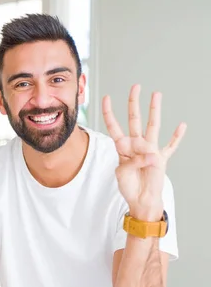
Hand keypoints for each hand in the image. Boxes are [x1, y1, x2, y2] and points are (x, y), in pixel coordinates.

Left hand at [102, 84, 186, 220]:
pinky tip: (182, 125)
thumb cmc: (128, 186)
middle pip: (134, 119)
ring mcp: (149, 150)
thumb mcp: (122, 173)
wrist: (141, 199)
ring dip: (154, 110)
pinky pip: (170, 146)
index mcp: (122, 147)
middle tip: (135, 87)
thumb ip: (132, 162)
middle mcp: (136, 144)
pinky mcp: (161, 159)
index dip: (109, 112)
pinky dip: (176, 137)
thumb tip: (150, 156)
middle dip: (133, 103)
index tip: (105, 98)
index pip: (114, 126)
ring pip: (152, 126)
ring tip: (156, 94)